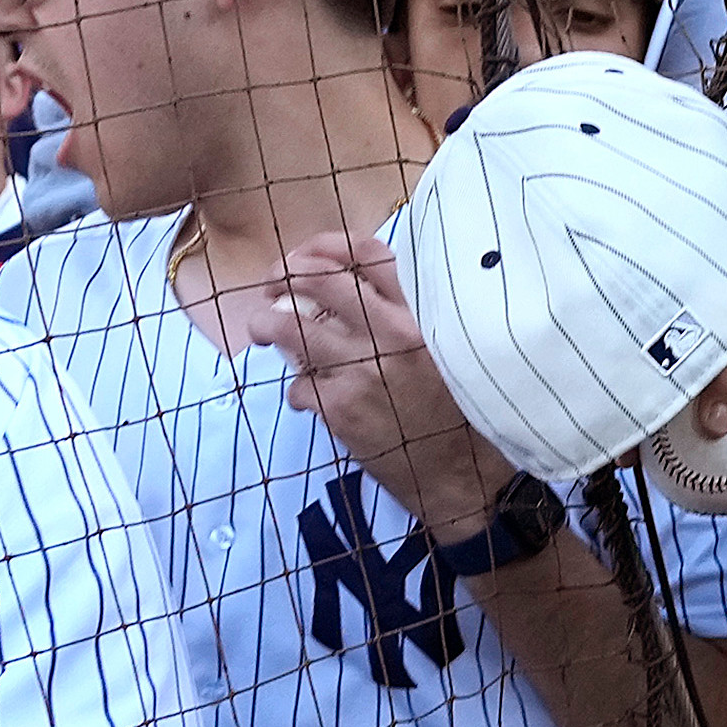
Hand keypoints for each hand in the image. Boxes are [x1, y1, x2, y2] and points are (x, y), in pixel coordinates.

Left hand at [276, 231, 515, 536]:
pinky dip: (299, 389)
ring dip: (267, 325)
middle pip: (318, 281)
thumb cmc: (460, 412)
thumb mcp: (449, 347)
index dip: (326, 247)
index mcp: (423, 312)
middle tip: (272, 286)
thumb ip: (411, 315)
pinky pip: (299, 385)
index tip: (306, 255)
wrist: (465, 478)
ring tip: (261, 329)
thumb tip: (353, 289)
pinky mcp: (342, 409)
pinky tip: (312, 397)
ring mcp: (363, 369)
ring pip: (291, 330)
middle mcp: (392, 332)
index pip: (367, 253)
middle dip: (283, 277)